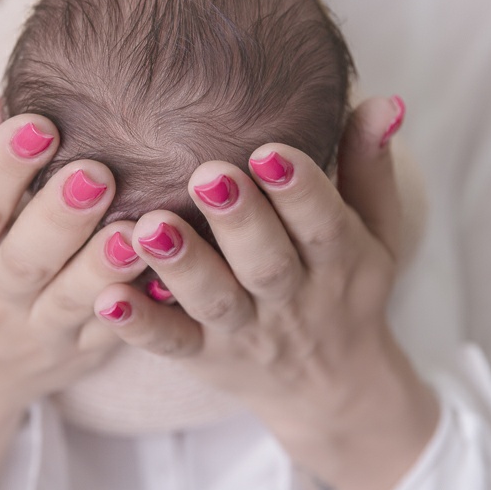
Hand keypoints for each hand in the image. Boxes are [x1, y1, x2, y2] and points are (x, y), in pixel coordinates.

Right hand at [0, 91, 145, 489]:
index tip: (36, 123)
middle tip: (96, 172)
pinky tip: (167, 272)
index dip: (0, 167)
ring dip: (107, 264)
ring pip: (74, 300)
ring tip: (136, 228)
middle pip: (27, 258)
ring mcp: (40, 329)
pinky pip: (113, 332)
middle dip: (62, 215)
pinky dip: (141, 306)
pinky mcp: (81, 350)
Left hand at [93, 96, 438, 489]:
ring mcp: (244, 332)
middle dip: (239, 221)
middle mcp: (292, 300)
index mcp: (340, 262)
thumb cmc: (346, 286)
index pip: (325, 225)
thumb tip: (383, 99)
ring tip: (151, 227)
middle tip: (208, 176)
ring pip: (214, 302)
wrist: (331, 389)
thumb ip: (369, 166)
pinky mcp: (202, 357)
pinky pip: (171, 344)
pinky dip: (139, 326)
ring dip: (182, 266)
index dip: (300, 191)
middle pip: (267, 264)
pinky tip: (107, 298)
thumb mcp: (376, 231)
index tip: (269, 151)